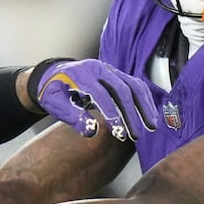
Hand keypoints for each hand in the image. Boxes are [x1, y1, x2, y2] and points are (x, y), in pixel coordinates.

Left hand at [31, 58, 158, 141]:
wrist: (53, 75)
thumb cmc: (53, 91)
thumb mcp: (54, 103)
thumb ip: (71, 115)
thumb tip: (91, 131)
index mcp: (82, 74)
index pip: (101, 94)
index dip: (111, 113)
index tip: (119, 132)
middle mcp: (100, 69)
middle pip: (122, 89)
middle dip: (131, 114)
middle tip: (136, 135)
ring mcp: (111, 71)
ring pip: (134, 85)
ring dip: (144, 106)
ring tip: (151, 126)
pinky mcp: (117, 76)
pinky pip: (136, 85)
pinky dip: (144, 100)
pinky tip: (149, 115)